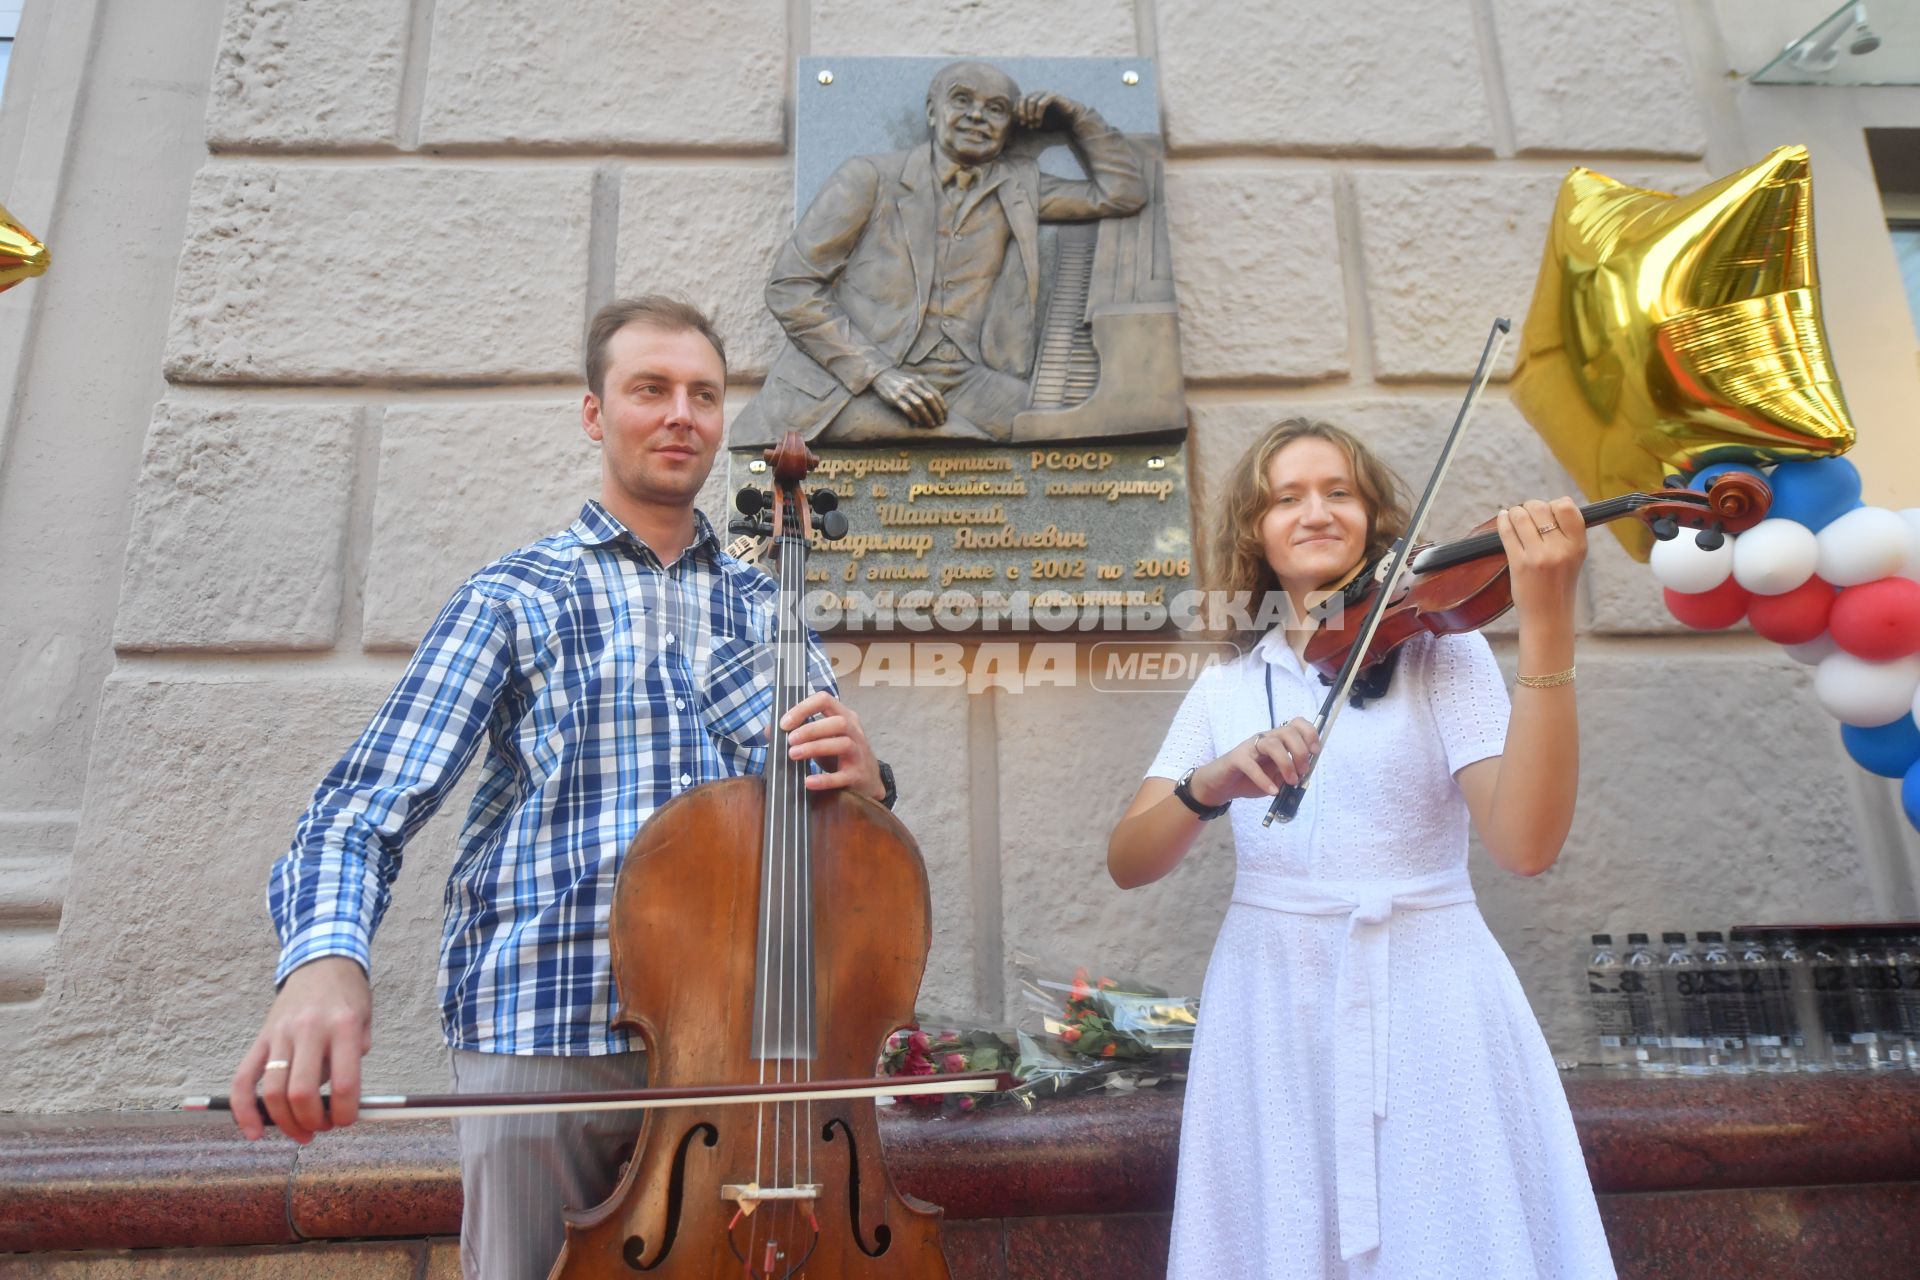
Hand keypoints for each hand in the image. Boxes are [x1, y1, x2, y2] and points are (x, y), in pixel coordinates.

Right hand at [228, 956, 371, 1143]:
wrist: (321, 962)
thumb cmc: (347, 997)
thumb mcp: (365, 1023)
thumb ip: (354, 1059)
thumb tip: (341, 1104)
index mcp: (343, 1027)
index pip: (344, 1084)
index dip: (346, 1114)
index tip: (346, 1121)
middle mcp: (309, 1030)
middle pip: (302, 1092)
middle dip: (313, 1121)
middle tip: (322, 1128)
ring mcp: (280, 1034)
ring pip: (273, 1091)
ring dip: (285, 1122)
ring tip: (300, 1132)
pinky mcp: (260, 1038)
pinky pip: (243, 1079)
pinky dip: (244, 1111)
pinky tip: (254, 1132)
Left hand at [780, 690, 885, 802]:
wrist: (868, 782)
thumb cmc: (839, 756)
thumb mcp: (821, 739)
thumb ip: (797, 732)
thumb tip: (769, 731)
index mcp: (844, 716)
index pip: (825, 700)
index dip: (803, 708)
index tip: (784, 723)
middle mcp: (855, 731)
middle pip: (838, 722)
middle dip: (810, 730)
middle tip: (789, 740)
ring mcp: (859, 753)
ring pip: (843, 744)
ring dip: (815, 748)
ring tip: (793, 755)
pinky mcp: (858, 775)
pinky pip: (843, 776)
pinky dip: (825, 779)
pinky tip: (808, 782)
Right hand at [873, 367, 947, 427]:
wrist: (881, 375)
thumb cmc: (900, 380)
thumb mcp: (913, 379)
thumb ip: (924, 388)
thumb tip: (936, 401)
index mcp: (919, 380)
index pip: (935, 393)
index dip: (942, 405)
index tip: (945, 415)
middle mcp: (913, 384)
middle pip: (930, 399)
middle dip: (937, 412)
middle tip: (941, 422)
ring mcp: (903, 391)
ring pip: (920, 405)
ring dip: (928, 416)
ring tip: (932, 424)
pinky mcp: (895, 398)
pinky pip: (907, 408)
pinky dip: (914, 416)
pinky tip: (918, 423)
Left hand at [1016, 91, 1074, 130]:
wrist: (1069, 119)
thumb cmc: (1052, 122)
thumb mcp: (1036, 122)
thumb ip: (1026, 120)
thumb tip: (1014, 122)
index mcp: (1032, 98)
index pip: (1019, 101)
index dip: (1018, 112)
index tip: (1021, 124)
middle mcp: (1037, 94)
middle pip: (1022, 99)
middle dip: (1022, 113)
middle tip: (1025, 124)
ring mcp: (1045, 94)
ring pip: (1031, 101)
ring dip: (1030, 114)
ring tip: (1033, 125)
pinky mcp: (1053, 96)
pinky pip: (1041, 103)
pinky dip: (1038, 113)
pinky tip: (1039, 121)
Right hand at [1189, 718, 1321, 804]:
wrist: (1222, 785)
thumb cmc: (1250, 778)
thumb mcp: (1276, 777)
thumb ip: (1290, 773)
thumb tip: (1305, 774)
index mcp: (1276, 740)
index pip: (1296, 724)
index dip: (1309, 733)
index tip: (1315, 751)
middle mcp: (1264, 739)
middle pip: (1287, 731)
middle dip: (1300, 751)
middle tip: (1302, 771)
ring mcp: (1250, 747)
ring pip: (1272, 744)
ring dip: (1286, 763)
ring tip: (1291, 781)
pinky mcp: (1237, 759)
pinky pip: (1251, 765)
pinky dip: (1264, 779)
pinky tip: (1272, 791)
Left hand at [1495, 497, 1585, 624]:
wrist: (1548, 616)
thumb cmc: (1558, 585)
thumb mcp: (1574, 558)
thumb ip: (1568, 533)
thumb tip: (1556, 503)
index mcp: (1578, 545)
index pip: (1567, 507)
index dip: (1554, 504)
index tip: (1547, 511)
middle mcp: (1560, 549)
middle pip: (1541, 508)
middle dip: (1530, 506)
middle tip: (1527, 514)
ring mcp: (1539, 556)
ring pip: (1521, 516)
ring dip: (1514, 512)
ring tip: (1512, 516)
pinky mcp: (1519, 563)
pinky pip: (1507, 532)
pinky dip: (1502, 521)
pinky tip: (1503, 519)